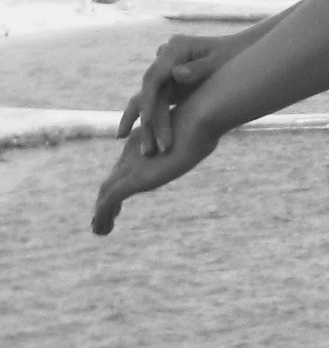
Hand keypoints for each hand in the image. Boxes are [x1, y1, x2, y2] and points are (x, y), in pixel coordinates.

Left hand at [93, 100, 221, 234]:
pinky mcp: (132, 179)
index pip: (128, 163)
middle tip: (104, 217)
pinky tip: (100, 230)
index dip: (123, 181)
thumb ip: (197, 138)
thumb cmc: (208, 119)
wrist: (200, 117)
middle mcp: (132, 152)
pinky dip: (101, 216)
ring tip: (100, 230)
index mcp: (146, 138)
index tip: (124, 193)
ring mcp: (130, 165)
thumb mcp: (202, 129)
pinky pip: (108, 202)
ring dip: (102, 213)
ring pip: (106, 192)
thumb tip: (210, 138)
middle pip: (113, 179)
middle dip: (108, 199)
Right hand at [118, 32, 237, 154]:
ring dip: (147, 126)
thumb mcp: (221, 61)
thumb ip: (199, 68)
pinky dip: (156, 123)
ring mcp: (166, 71)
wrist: (243, 52)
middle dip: (148, 120)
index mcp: (176, 48)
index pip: (155, 78)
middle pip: (150, 91)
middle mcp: (166, 58)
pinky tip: (155, 145)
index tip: (147, 122)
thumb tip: (177, 74)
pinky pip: (158, 105)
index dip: (148, 100)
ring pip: (150, 100)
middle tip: (150, 148)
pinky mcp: (169, 84)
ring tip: (147, 152)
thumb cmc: (236, 55)